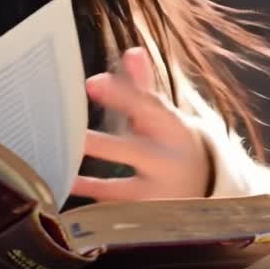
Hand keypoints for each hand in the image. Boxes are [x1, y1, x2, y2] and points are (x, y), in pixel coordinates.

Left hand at [69, 47, 212, 201]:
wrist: (203, 192)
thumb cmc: (170, 147)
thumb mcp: (163, 119)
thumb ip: (144, 89)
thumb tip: (132, 51)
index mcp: (174, 131)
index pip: (149, 109)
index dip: (122, 95)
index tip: (93, 82)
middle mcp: (168, 162)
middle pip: (136, 151)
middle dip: (105, 144)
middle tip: (75, 135)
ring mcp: (158, 193)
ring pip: (123, 187)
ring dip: (95, 182)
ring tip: (66, 166)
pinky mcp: (145, 216)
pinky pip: (115, 211)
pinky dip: (93, 203)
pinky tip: (69, 189)